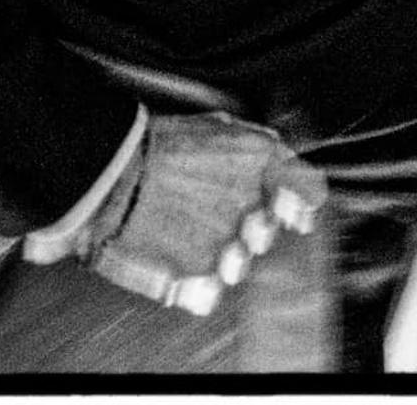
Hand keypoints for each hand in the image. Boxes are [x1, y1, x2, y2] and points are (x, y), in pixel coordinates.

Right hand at [81, 114, 325, 317]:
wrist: (109, 175)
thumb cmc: (153, 147)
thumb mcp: (213, 126)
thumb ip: (255, 146)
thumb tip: (281, 159)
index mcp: (261, 160)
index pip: (308, 190)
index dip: (299, 203)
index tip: (294, 213)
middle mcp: (253, 203)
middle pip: (266, 231)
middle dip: (243, 228)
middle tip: (204, 214)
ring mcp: (230, 242)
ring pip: (238, 262)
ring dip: (215, 255)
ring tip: (179, 235)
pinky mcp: (202, 274)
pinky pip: (210, 289)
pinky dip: (192, 282)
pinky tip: (171, 257)